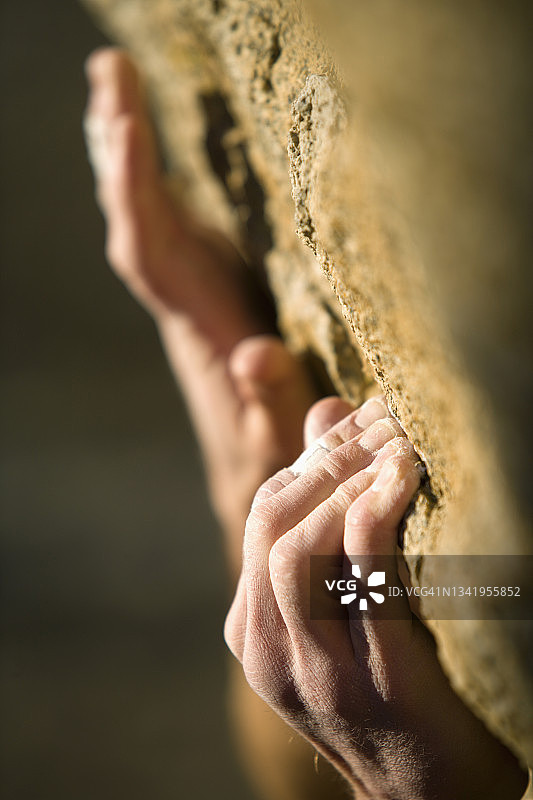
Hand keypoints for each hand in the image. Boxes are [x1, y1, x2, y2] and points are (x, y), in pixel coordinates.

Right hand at [225, 399, 526, 798]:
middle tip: (382, 418)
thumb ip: (329, 507)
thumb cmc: (392, 680)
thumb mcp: (345, 597)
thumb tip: (327, 412)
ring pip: (297, 550)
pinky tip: (403, 480)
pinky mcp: (372, 686)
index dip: (311, 457)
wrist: (428, 790)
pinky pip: (360, 580)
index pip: (264, 515)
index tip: (358, 414)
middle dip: (327, 459)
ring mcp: (313, 674)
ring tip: (396, 442)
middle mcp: (267, 651)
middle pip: (271, 524)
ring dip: (348, 483)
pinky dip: (374, 515)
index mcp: (252, 628)